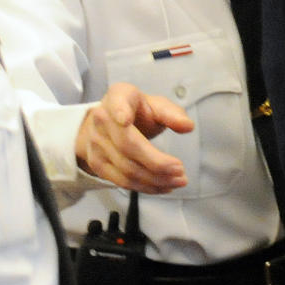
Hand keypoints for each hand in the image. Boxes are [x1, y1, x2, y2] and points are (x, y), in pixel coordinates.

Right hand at [74, 81, 192, 192]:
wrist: (109, 123)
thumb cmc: (137, 111)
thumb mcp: (155, 104)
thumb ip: (172, 113)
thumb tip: (187, 126)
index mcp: (118, 97)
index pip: (116, 103)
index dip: (119, 112)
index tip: (125, 120)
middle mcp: (102, 120)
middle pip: (128, 146)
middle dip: (156, 162)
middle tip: (180, 169)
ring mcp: (96, 144)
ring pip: (126, 168)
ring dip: (155, 179)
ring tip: (179, 181)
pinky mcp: (97, 164)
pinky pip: (122, 181)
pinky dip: (146, 187)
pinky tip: (164, 186)